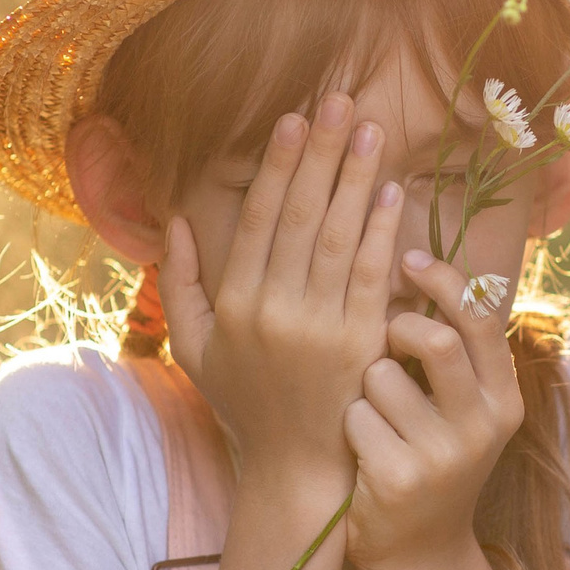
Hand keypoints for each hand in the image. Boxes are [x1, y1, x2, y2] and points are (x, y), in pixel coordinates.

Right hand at [161, 95, 405, 483]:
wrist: (295, 468)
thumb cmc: (245, 402)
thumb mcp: (195, 346)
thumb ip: (181, 282)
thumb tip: (177, 219)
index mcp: (233, 304)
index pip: (259, 219)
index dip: (277, 165)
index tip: (292, 120)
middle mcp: (274, 310)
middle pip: (301, 215)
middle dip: (321, 153)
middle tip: (338, 102)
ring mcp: (320, 327)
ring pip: (340, 236)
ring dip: (356, 178)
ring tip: (369, 130)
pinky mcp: (361, 344)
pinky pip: (374, 276)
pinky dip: (384, 231)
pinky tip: (392, 192)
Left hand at [341, 250, 524, 569]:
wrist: (420, 553)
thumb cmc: (432, 459)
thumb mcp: (464, 411)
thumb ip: (456, 351)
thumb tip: (419, 262)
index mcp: (504, 400)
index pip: (481, 318)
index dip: (443, 278)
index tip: (408, 258)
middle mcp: (483, 426)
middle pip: (434, 340)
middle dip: (396, 328)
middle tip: (383, 338)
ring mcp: (442, 456)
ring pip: (381, 375)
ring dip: (364, 385)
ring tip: (374, 414)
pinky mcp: (398, 479)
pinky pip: (354, 416)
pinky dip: (348, 423)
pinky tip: (360, 450)